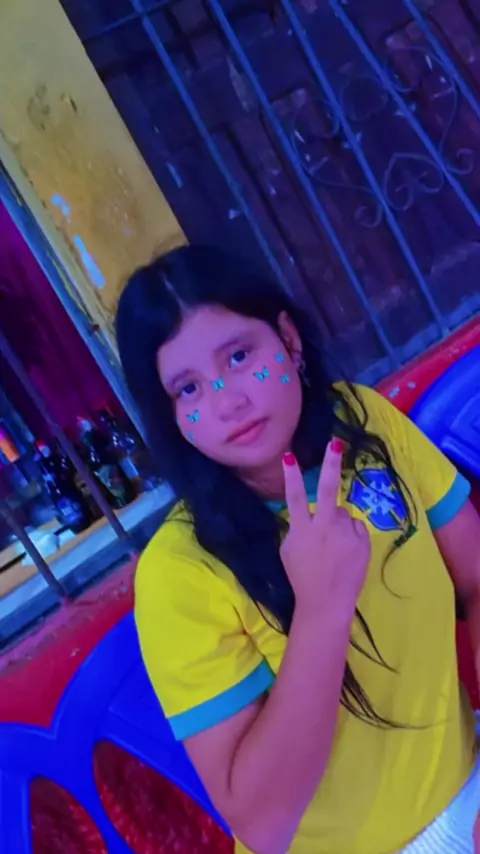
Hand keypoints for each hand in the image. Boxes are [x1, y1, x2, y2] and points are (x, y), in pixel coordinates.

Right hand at [280, 440, 370, 619]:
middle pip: (328, 489)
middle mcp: (324, 527)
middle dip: (331, 464)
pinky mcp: (362, 541)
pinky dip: (351, 535)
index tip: (289, 456)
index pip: (295, 497)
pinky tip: (346, 552)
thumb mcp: (288, 551)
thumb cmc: (302, 577)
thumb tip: (307, 514)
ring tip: (334, 547)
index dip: (292, 476)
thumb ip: (297, 528)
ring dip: (338, 523)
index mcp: (302, 529)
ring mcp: (345, 533)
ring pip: (343, 513)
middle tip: (336, 443)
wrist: (326, 602)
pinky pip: (355, 527)